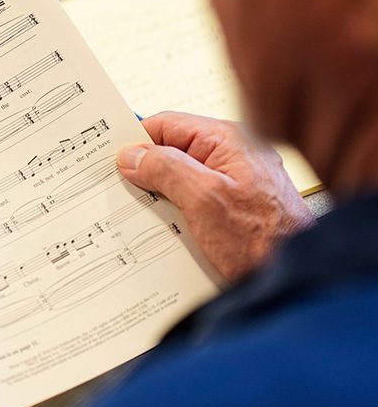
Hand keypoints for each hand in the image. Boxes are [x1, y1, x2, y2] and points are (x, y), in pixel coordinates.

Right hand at [117, 111, 313, 281]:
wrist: (295, 282)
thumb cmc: (265, 241)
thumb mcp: (204, 199)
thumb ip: (166, 169)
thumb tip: (132, 155)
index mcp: (228, 141)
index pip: (168, 125)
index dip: (137, 141)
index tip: (111, 159)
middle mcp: (231, 157)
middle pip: (171, 152)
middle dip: (145, 172)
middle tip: (122, 189)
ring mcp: (232, 183)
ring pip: (178, 180)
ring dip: (159, 197)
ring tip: (146, 214)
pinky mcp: (230, 209)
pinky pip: (190, 201)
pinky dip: (173, 213)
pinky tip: (166, 229)